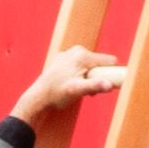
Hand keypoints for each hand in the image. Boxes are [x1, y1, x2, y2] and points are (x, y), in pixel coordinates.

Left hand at [13, 42, 129, 131]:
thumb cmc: (57, 94)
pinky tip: (69, 84)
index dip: (110, 74)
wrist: (38, 97)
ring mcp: (69, 53)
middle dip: (98, 77)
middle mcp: (77, 50)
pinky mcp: (62, 59)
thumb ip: (95, 86)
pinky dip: (79, 75)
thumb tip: (110, 85)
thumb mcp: (78, 91)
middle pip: (99, 63)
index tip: (104, 86)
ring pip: (89, 65)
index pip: (110, 61)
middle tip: (86, 90)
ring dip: (89, 77)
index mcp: (83, 55)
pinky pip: (79, 65)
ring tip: (76, 88)